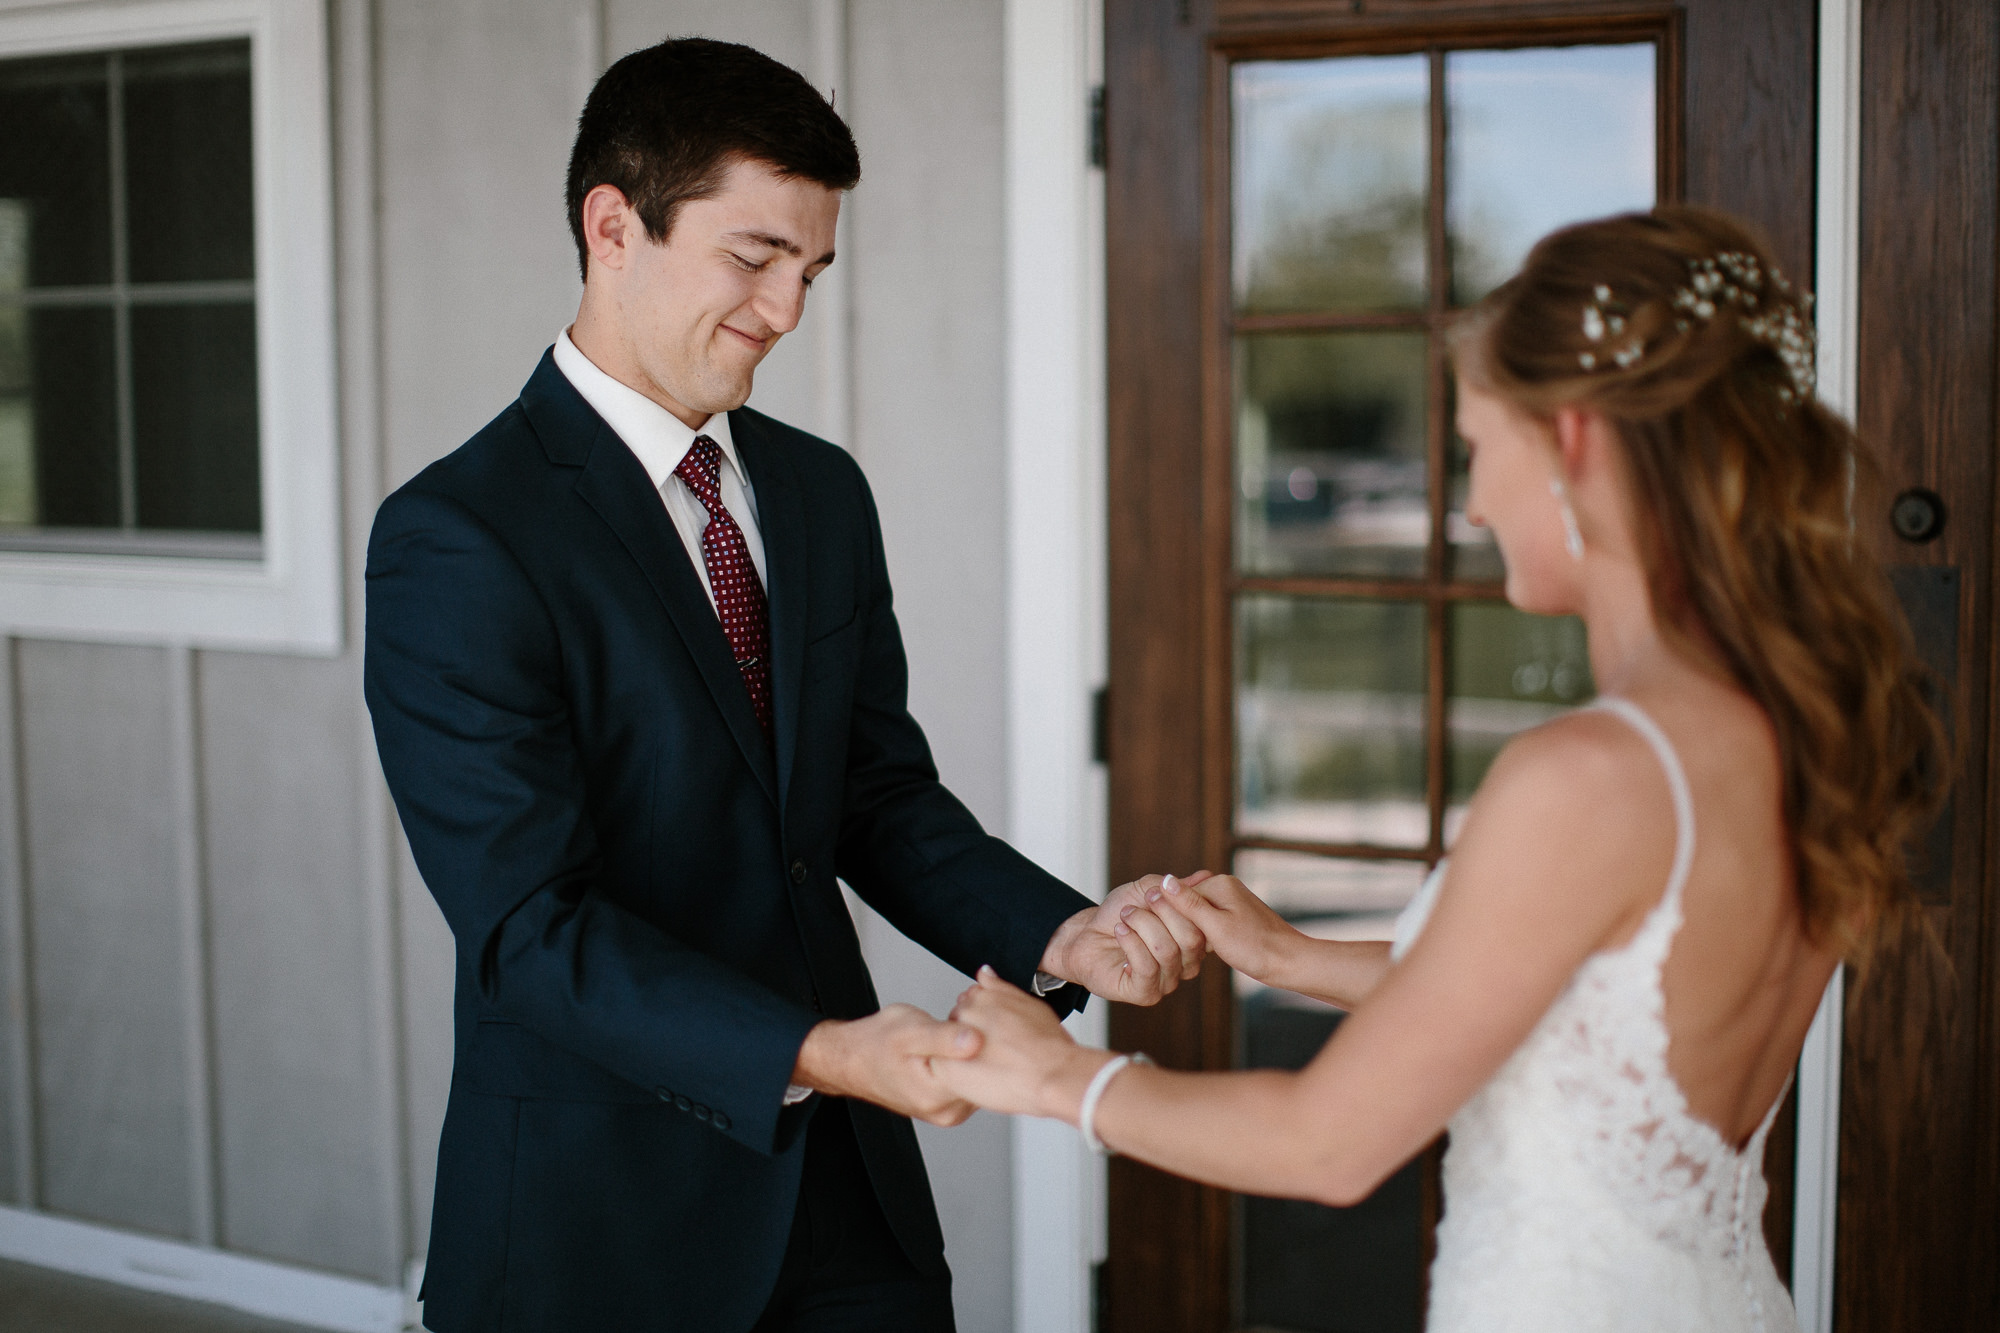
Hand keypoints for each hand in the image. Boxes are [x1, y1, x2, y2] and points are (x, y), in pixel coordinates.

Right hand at [791, 1003, 984, 1126]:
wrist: (850, 1058)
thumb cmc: (874, 1044)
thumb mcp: (910, 1029)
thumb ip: (944, 1037)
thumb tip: (976, 1040)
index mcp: (938, 1095)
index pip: (987, 1072)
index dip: (988, 1041)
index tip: (974, 1021)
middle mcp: (945, 1111)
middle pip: (987, 1078)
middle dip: (982, 1048)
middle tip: (960, 1023)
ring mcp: (946, 1111)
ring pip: (979, 1080)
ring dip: (975, 1056)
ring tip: (954, 1034)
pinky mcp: (945, 1105)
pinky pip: (968, 1083)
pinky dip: (966, 1064)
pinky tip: (953, 1048)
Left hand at [934, 966, 1108, 1118]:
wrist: (1051, 1076)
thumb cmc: (1048, 1046)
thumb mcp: (1031, 1005)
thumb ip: (1001, 988)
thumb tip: (984, 972)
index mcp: (985, 995)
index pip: (969, 1002)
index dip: (983, 1022)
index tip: (997, 1035)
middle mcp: (968, 1012)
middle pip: (958, 1022)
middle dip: (970, 1036)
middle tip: (995, 1054)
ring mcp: (956, 1038)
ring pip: (950, 1046)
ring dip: (962, 1055)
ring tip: (990, 1068)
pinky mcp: (948, 1066)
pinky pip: (945, 1068)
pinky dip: (957, 1074)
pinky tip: (978, 1080)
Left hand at [1038, 874, 1210, 1004]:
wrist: (1087, 935)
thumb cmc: (1120, 913)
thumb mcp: (1146, 890)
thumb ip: (1176, 887)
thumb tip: (1206, 876)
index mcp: (1195, 940)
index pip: (1206, 924)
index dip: (1188, 902)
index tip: (1166, 885)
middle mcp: (1187, 964)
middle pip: (1191, 939)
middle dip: (1164, 912)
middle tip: (1142, 899)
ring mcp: (1168, 981)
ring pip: (1167, 951)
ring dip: (1142, 925)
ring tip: (1125, 915)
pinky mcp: (1146, 993)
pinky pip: (1147, 967)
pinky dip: (1131, 942)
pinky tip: (1120, 931)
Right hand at [1151, 872, 1304, 987]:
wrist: (1289, 962)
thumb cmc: (1254, 947)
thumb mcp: (1215, 927)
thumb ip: (1189, 904)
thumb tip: (1164, 880)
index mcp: (1219, 884)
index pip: (1178, 894)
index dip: (1171, 918)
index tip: (1174, 938)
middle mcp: (1226, 887)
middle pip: (1187, 903)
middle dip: (1183, 925)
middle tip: (1191, 947)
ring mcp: (1233, 901)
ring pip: (1198, 915)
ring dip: (1194, 933)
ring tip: (1202, 950)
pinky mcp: (1237, 916)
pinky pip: (1211, 922)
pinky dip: (1207, 936)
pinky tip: (1212, 950)